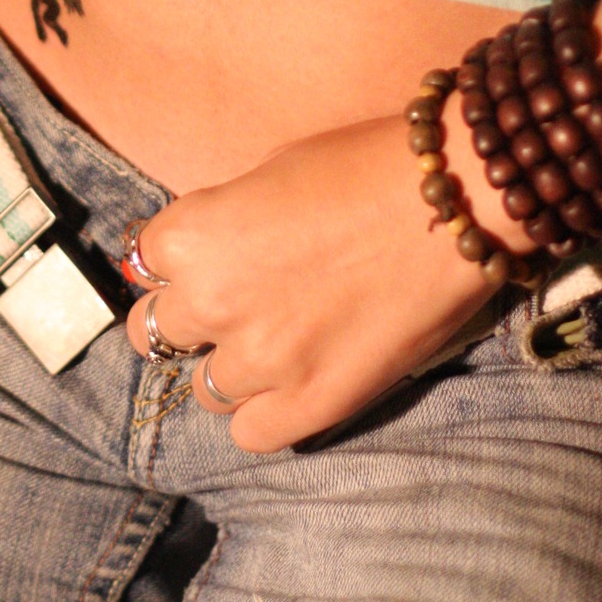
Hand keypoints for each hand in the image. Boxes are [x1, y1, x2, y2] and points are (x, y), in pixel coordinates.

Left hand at [123, 106, 505, 452]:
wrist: (454, 198)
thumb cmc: (365, 167)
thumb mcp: (268, 172)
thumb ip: (221, 221)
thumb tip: (202, 250)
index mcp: (192, 236)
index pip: (146, 263)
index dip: (181, 260)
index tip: (209, 258)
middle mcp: (212, 301)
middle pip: (158, 331)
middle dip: (193, 317)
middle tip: (237, 303)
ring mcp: (261, 359)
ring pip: (205, 388)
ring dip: (231, 367)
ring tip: (277, 342)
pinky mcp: (312, 402)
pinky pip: (250, 434)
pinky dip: (265, 413)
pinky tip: (294, 383)